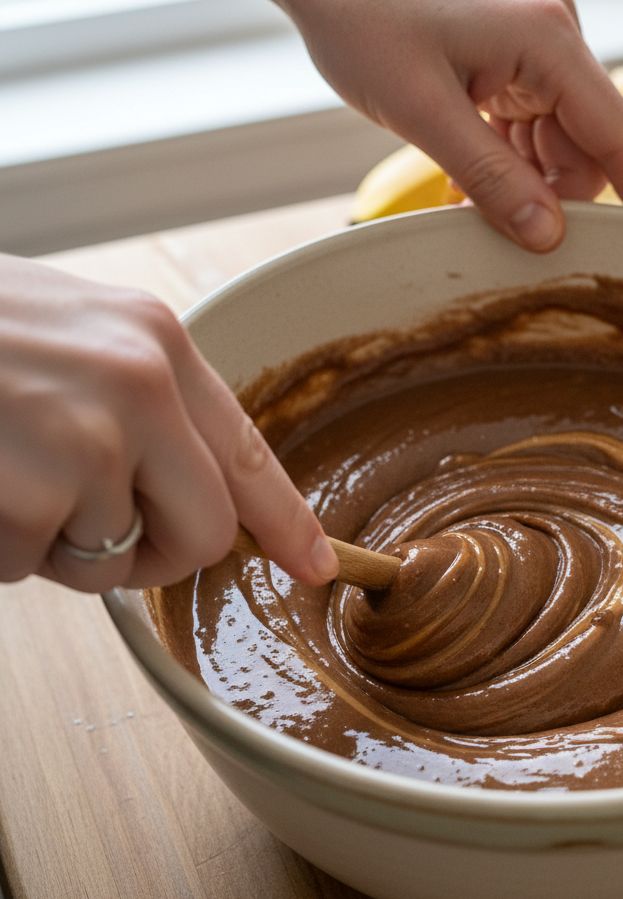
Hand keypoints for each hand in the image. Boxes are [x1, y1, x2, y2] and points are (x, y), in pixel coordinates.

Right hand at [0, 254, 338, 591]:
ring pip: (106, 558)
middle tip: (91, 532)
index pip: (249, 452)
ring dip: (50, 541)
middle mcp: (139, 386)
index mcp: (156, 343)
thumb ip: (142, 401)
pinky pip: (28, 566)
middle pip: (204, 533)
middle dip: (154, 556)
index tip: (318, 566)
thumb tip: (186, 484)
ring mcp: (84, 440)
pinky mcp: (23, 491)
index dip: (287, 520)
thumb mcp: (74, 332)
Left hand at [16, 0, 622, 250]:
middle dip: (560, 196)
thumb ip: (490, 178)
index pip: (618, 133)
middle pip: (588, 145)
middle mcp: (553, 37)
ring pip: (556, 141)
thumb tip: (547, 234)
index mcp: (548, 38)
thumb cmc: (362, 16)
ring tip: (472, 199)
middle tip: (514, 237)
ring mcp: (530, 45)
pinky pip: (526, 126)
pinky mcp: (505, 55)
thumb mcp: (423, 112)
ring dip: (525, 181)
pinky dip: (506, 160)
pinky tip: (469, 177)